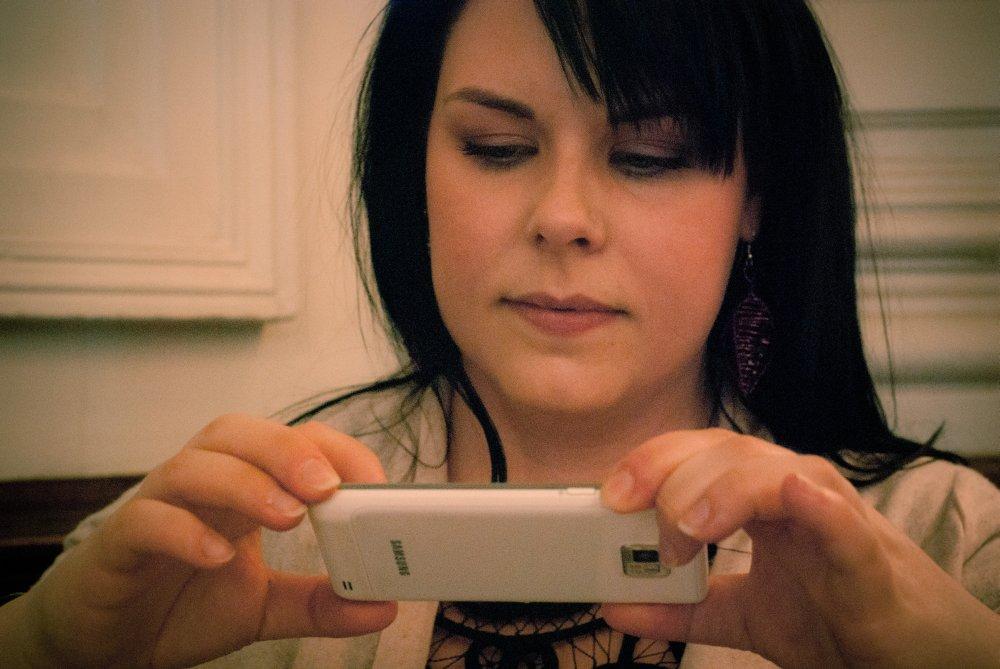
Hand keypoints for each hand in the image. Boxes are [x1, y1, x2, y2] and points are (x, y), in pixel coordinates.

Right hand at [2, 415, 395, 668]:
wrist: (104, 640)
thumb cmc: (181, 603)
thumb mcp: (265, 607)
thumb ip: (320, 603)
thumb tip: (382, 606)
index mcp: (243, 488)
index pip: (293, 441)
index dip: (337, 453)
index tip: (376, 489)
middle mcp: (202, 485)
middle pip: (239, 432)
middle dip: (288, 450)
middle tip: (328, 488)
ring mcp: (158, 506)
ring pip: (194, 465)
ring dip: (245, 483)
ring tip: (287, 517)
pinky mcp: (119, 542)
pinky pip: (148, 519)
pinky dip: (184, 531)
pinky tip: (217, 557)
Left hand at [599, 428, 999, 668]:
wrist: (917, 655)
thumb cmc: (836, 616)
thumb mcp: (742, 614)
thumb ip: (682, 608)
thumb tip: (613, 606)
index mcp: (759, 498)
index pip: (697, 454)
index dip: (650, 463)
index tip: (608, 496)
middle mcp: (793, 491)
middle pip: (726, 451)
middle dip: (671, 473)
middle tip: (633, 515)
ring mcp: (832, 515)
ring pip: (774, 472)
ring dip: (722, 492)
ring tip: (687, 529)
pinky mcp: (867, 554)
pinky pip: (840, 518)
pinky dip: (815, 505)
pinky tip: (794, 496)